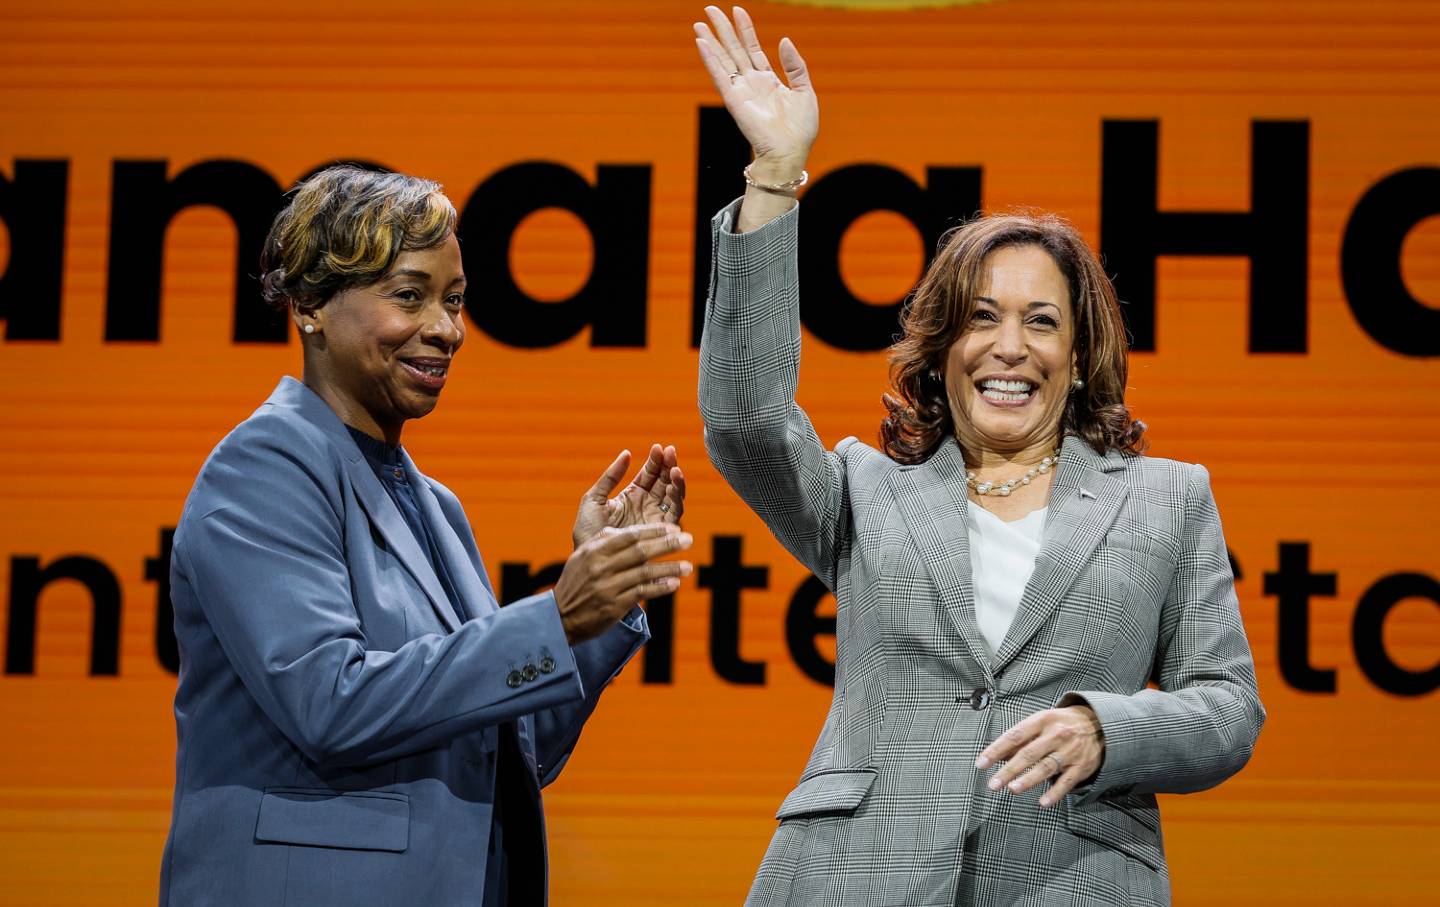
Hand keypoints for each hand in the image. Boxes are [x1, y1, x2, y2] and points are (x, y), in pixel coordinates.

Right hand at [553, 523, 693, 644]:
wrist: (559, 617)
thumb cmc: (575, 584)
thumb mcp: (582, 557)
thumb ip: (604, 542)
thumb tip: (629, 532)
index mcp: (594, 550)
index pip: (630, 536)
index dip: (654, 531)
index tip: (673, 528)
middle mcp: (601, 567)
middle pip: (641, 551)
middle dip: (667, 544)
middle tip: (688, 539)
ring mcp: (608, 587)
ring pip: (645, 573)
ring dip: (669, 568)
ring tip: (688, 566)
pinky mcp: (614, 606)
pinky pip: (642, 593)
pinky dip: (659, 587)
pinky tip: (674, 584)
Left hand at [572, 445, 685, 547]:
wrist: (590, 561)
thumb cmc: (587, 533)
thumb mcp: (593, 500)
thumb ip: (609, 477)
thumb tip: (626, 453)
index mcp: (631, 496)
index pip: (648, 474)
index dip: (655, 461)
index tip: (658, 448)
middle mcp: (646, 506)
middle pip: (663, 481)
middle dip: (669, 465)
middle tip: (671, 451)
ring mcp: (654, 519)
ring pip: (672, 496)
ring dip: (676, 481)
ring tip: (675, 468)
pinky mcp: (660, 533)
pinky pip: (674, 513)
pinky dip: (677, 498)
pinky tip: (674, 486)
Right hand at [693, 5, 818, 169]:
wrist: (790, 153)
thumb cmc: (800, 130)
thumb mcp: (805, 91)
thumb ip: (795, 66)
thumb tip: (784, 40)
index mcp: (768, 81)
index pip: (753, 49)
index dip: (746, 30)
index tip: (738, 10)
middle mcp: (752, 84)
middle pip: (734, 50)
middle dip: (723, 29)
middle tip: (711, 9)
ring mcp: (741, 91)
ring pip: (723, 60)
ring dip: (711, 41)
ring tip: (700, 23)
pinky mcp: (734, 101)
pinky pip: (720, 76)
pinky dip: (710, 60)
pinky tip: (702, 44)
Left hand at [975, 705, 1105, 807]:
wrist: (1099, 723)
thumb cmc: (1062, 723)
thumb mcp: (1041, 722)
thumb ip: (1020, 739)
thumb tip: (997, 755)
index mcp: (1042, 721)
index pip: (1014, 736)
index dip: (996, 750)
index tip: (981, 764)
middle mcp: (1056, 735)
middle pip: (1028, 754)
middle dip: (1009, 770)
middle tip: (993, 784)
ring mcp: (1070, 751)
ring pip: (1046, 767)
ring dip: (1029, 780)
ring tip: (1013, 789)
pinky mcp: (1082, 767)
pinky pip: (1067, 782)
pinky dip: (1055, 793)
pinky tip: (1043, 803)